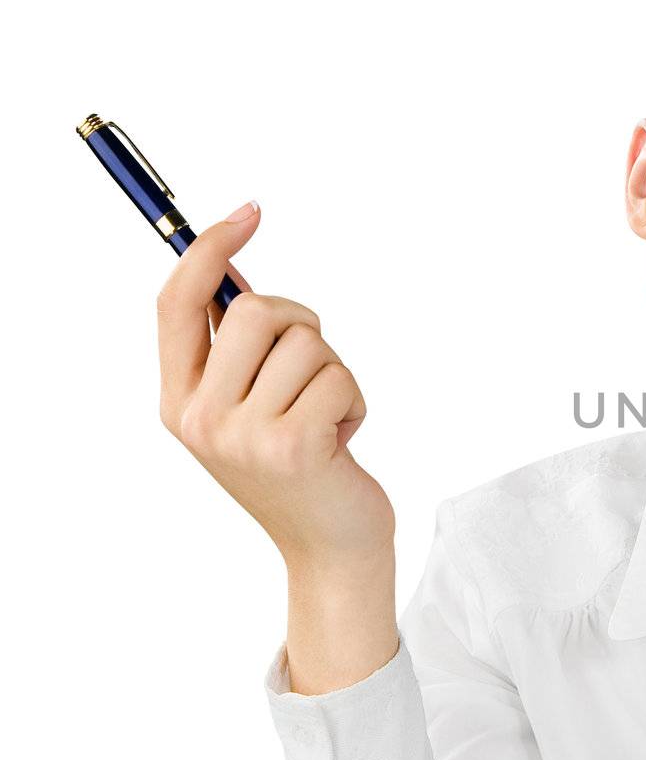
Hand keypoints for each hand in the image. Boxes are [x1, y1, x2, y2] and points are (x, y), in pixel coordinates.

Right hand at [156, 201, 395, 568]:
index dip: (208, 250)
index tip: (248, 213)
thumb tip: (235, 265)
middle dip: (301, 323)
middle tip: (314, 369)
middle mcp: (199, 416)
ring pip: (306, 342)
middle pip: (253, 308)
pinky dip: (355, 400)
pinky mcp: (291, 446)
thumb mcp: (251, 406)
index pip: (176, 303)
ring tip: (327, 416)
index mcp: (178, 400)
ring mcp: (242, 435)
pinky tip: (343, 439)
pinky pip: (338, 378)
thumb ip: (239, 348)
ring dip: (335, 372)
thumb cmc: (301, 465)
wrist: (331, 546)